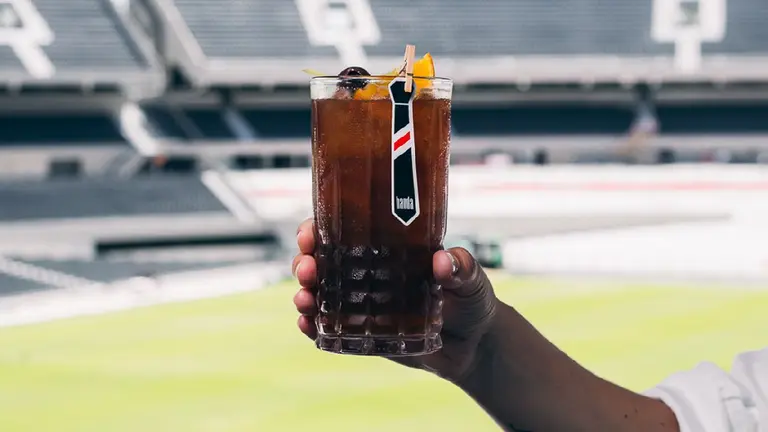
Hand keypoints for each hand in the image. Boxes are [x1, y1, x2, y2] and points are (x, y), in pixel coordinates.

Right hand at [291, 217, 498, 382]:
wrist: (476, 345)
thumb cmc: (472, 299)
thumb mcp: (472, 276)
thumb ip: (462, 266)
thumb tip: (442, 261)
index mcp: (387, 248)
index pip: (343, 230)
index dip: (318, 229)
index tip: (310, 232)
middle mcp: (367, 273)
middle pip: (322, 261)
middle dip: (305, 262)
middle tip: (307, 269)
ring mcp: (362, 304)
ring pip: (320, 294)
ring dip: (305, 293)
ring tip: (305, 299)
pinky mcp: (364, 334)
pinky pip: (331, 329)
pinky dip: (313, 326)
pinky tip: (308, 325)